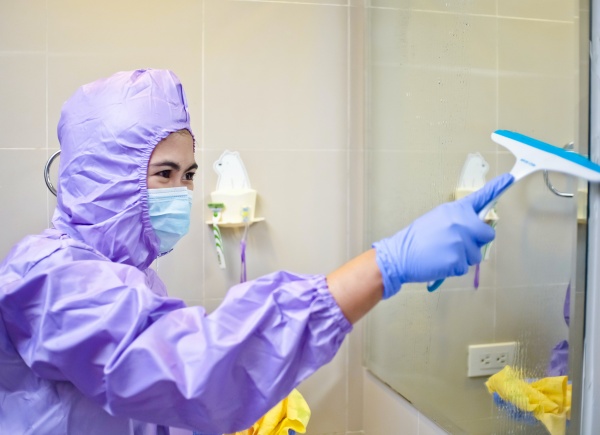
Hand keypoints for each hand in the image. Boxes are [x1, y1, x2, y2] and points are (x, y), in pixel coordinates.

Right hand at [373, 173, 513, 298]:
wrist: (399, 255)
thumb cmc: (416, 239)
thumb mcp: (436, 219)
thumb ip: (456, 220)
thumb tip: (472, 225)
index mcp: (454, 210)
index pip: (479, 197)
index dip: (496, 188)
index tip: (509, 178)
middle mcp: (460, 223)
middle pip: (487, 233)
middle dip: (477, 241)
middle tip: (459, 244)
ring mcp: (460, 242)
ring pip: (476, 254)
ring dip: (464, 257)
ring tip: (443, 254)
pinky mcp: (457, 260)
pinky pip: (464, 267)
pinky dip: (453, 268)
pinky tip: (439, 263)